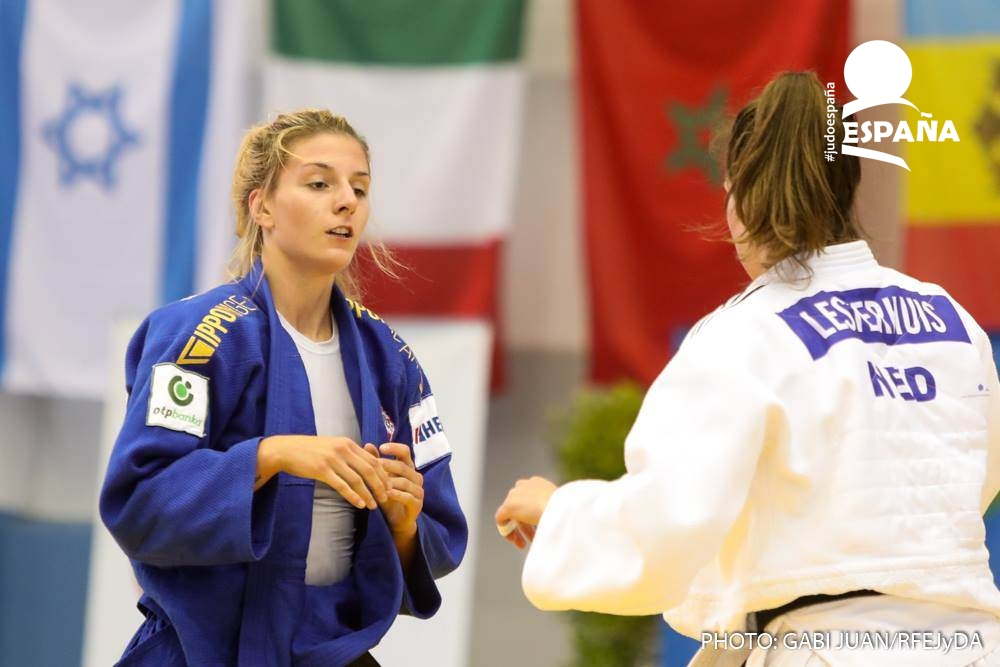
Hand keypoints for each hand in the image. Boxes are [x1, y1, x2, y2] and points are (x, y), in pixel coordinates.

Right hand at [256, 435, 388, 509]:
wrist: (285, 449)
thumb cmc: (309, 450)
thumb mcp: (332, 445)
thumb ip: (348, 453)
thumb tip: (363, 464)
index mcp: (348, 443)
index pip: (372, 459)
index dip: (383, 474)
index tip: (389, 486)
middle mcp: (343, 450)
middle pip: (369, 470)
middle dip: (380, 485)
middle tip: (386, 498)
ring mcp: (333, 460)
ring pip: (357, 479)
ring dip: (368, 494)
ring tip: (374, 505)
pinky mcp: (322, 470)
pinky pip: (342, 486)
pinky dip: (353, 496)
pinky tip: (360, 504)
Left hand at [366, 442, 423, 534]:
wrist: (397, 521)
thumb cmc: (388, 497)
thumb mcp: (381, 479)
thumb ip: (376, 462)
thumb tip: (367, 445)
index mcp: (408, 468)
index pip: (405, 452)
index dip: (395, 448)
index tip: (381, 448)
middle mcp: (416, 477)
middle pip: (403, 467)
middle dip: (388, 465)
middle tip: (373, 466)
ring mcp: (419, 490)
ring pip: (405, 482)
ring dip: (390, 481)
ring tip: (377, 482)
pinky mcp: (417, 504)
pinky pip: (408, 497)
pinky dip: (397, 495)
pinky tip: (387, 494)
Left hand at [495, 476, 557, 548]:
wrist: (560, 508)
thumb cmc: (565, 509)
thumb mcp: (559, 506)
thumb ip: (551, 508)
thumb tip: (554, 521)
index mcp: (537, 483)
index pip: (529, 497)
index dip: (531, 513)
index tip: (537, 525)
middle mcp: (523, 485)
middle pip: (519, 506)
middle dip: (525, 524)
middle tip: (531, 538)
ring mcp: (514, 496)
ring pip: (511, 514)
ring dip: (518, 530)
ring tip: (524, 543)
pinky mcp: (508, 507)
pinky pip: (501, 518)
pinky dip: (506, 530)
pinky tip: (514, 539)